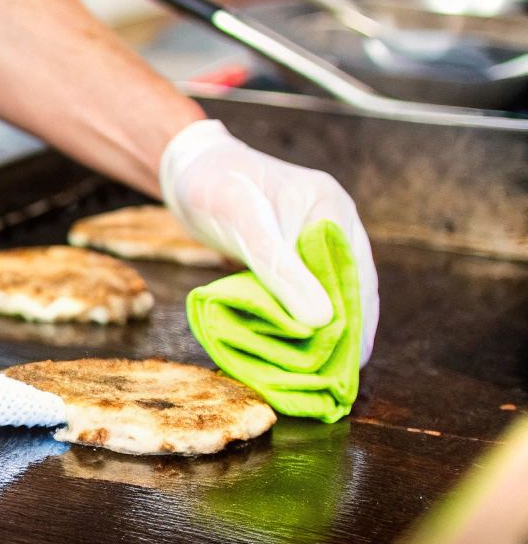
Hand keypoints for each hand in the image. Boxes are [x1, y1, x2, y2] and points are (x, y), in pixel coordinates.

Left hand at [160, 120, 378, 363]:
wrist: (185, 169)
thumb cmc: (215, 187)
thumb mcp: (249, 227)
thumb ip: (283, 271)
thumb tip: (322, 321)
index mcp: (332, 210)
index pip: (357, 273)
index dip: (359, 317)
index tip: (356, 358)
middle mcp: (329, 224)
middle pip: (348, 284)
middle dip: (346, 328)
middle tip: (342, 375)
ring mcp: (308, 237)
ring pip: (326, 289)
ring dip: (325, 326)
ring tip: (324, 369)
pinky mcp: (286, 251)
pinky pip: (301, 288)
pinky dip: (300, 315)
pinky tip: (298, 344)